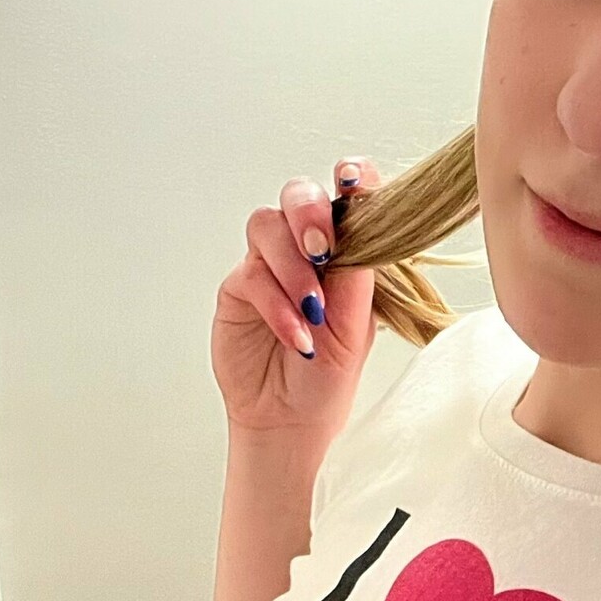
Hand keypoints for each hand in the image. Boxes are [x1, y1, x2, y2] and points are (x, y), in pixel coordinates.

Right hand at [211, 157, 383, 439]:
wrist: (291, 421)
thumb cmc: (329, 376)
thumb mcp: (358, 326)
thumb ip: (358, 271)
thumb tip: (360, 218)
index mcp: (347, 252)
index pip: (348, 199)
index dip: (352, 179)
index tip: (354, 178)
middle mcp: (306, 251)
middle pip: (299, 196)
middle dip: (310, 214)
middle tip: (322, 249)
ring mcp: (269, 266)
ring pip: (267, 226)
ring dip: (292, 266)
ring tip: (312, 310)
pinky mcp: (240, 288)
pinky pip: (251, 275)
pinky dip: (277, 304)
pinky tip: (297, 335)